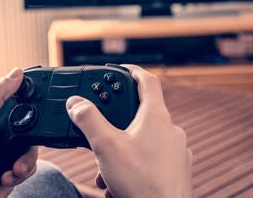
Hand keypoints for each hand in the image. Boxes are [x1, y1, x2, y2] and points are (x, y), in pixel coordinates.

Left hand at [0, 68, 38, 197]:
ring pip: (33, 150)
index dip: (31, 101)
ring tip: (13, 169)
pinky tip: (6, 178)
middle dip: (31, 140)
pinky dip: (21, 174)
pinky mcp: (12, 172)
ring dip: (25, 162)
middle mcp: (0, 134)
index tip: (45, 100)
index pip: (17, 102)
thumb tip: (17, 72)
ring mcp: (6, 153)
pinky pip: (30, 168)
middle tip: (22, 145)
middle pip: (31, 127)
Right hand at [66, 65, 192, 197]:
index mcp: (157, 117)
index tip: (119, 69)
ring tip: (105, 167)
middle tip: (101, 127)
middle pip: (142, 113)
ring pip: (144, 141)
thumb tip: (76, 102)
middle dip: (117, 121)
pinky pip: (151, 161)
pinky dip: (133, 166)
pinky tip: (118, 183)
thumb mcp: (105, 146)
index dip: (131, 71)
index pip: (147, 81)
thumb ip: (89, 120)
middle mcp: (171, 131)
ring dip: (122, 149)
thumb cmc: (141, 183)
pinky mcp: (176, 173)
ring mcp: (176, 153)